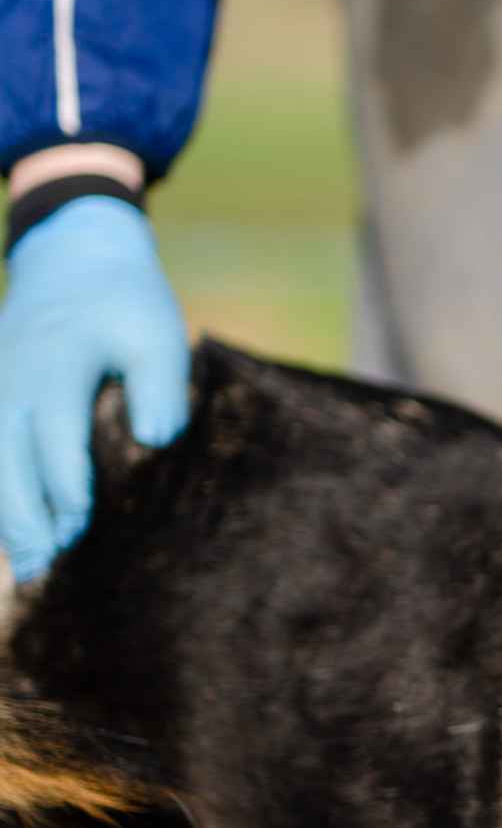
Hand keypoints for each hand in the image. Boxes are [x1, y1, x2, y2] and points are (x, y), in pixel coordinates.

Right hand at [1, 196, 187, 581]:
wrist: (73, 258)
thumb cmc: (125, 302)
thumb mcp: (156, 332)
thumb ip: (159, 386)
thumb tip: (157, 441)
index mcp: (55, 368)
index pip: (54, 437)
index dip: (65, 487)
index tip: (79, 530)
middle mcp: (12, 383)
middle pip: (6, 460)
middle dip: (22, 518)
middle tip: (44, 569)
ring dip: (3, 513)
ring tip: (28, 565)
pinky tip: (10, 532)